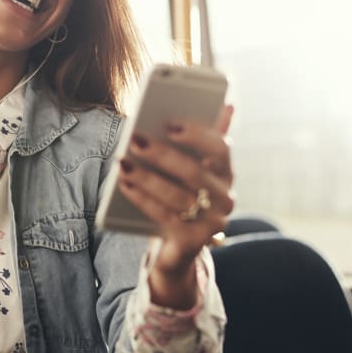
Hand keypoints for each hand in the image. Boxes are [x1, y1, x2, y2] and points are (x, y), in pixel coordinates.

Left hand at [117, 106, 234, 305]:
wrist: (179, 246)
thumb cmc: (183, 195)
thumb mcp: (193, 167)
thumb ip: (202, 139)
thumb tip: (228, 106)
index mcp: (226, 173)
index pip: (220, 149)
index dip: (197, 135)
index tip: (170, 124)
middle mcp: (225, 198)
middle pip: (194, 173)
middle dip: (162, 155)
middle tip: (135, 140)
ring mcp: (212, 222)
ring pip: (178, 196)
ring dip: (147, 178)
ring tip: (123, 163)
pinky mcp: (194, 241)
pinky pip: (165, 217)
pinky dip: (142, 198)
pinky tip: (124, 184)